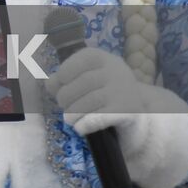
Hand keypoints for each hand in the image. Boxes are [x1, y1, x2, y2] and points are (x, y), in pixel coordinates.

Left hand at [47, 47, 187, 187]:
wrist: (137, 119)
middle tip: (64, 108)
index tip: (60, 85)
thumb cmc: (104, 96)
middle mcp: (117, 71)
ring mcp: (124, 91)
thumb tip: (50, 84)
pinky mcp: (128, 112)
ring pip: (88, 102)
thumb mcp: (86, 82)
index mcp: (105, 59)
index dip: (65, 73)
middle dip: (66, 98)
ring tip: (70, 119)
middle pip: (82, 83)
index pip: (81, 59)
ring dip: (72, 114)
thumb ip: (65, 80)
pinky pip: (100, 117)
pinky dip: (85, 124)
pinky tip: (79, 128)